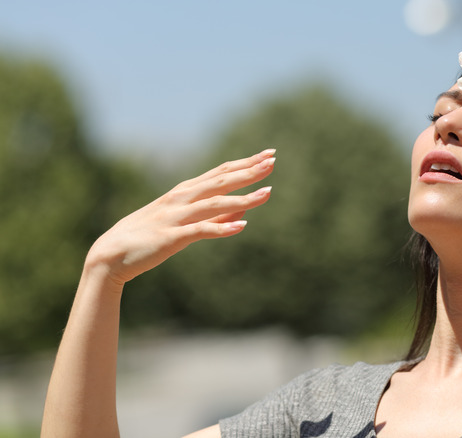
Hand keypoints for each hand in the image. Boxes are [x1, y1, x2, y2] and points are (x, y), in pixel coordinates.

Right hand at [86, 149, 275, 285]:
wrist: (110, 255)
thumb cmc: (149, 237)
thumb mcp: (185, 222)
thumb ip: (216, 214)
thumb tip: (245, 207)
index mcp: (185, 192)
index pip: (221, 172)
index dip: (246, 163)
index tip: (268, 155)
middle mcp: (181, 199)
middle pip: (221, 181)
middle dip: (249, 171)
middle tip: (273, 162)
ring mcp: (176, 217)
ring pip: (215, 203)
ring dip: (243, 198)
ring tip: (268, 194)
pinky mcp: (171, 237)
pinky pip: (200, 231)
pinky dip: (221, 228)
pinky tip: (240, 227)